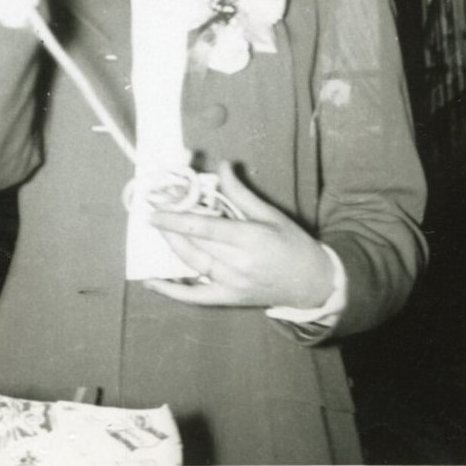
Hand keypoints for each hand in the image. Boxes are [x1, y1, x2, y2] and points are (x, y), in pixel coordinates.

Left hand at [145, 162, 334, 308]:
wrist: (313, 283)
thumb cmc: (293, 244)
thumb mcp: (271, 214)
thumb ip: (240, 192)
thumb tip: (222, 166)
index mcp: (248, 238)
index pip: (203, 227)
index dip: (176, 218)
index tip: (155, 210)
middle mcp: (236, 263)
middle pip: (193, 244)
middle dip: (170, 227)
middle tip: (154, 210)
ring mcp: (231, 284)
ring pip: (191, 264)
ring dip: (171, 247)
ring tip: (157, 230)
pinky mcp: (228, 298)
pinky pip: (195, 297)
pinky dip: (172, 290)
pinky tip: (152, 281)